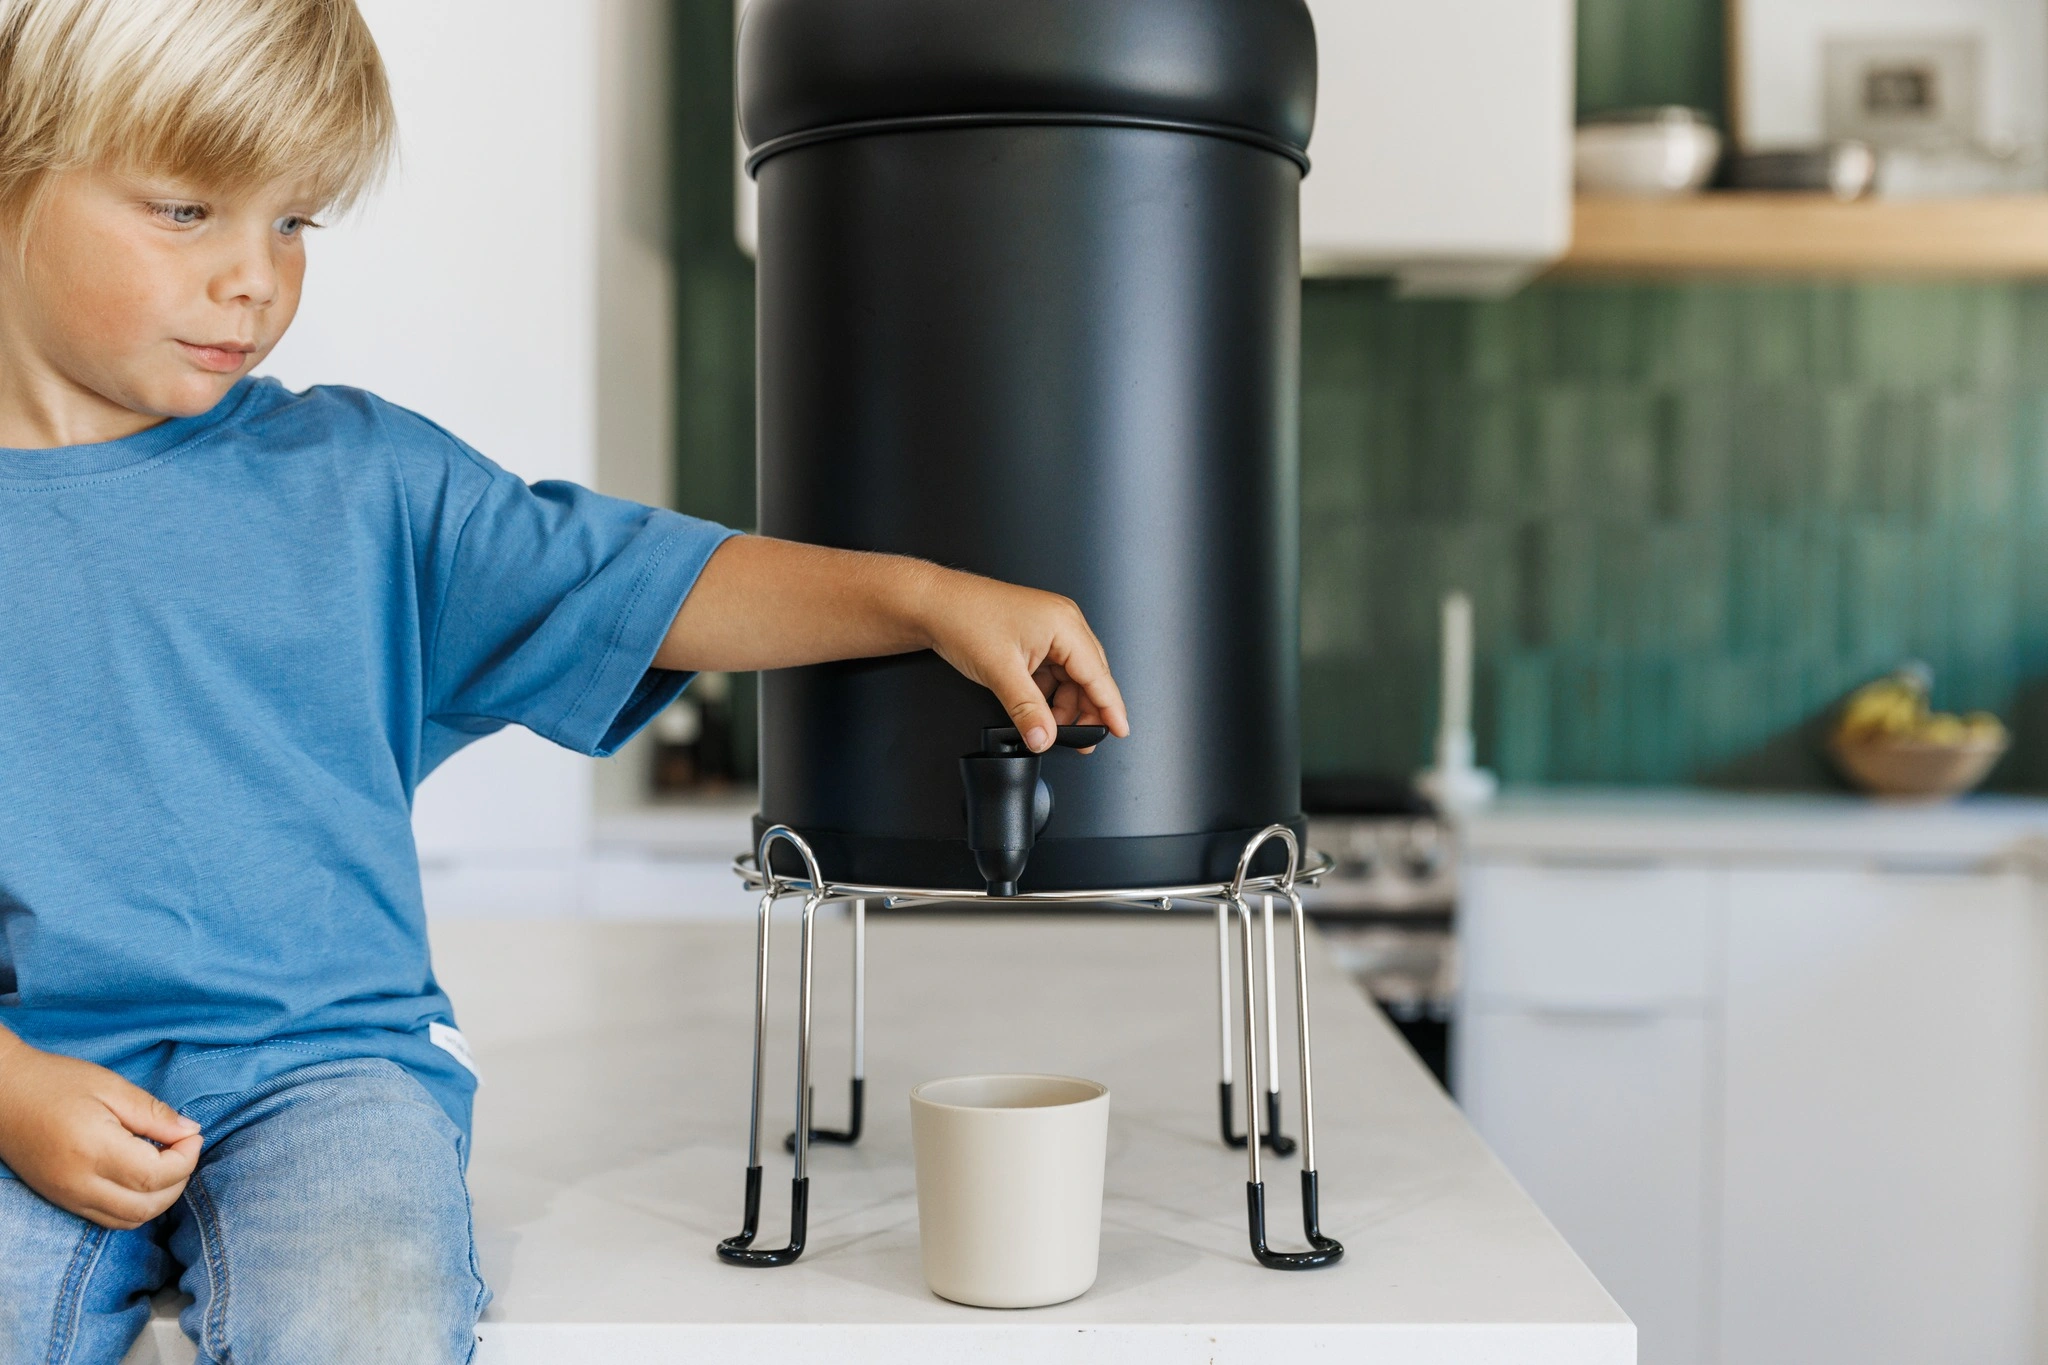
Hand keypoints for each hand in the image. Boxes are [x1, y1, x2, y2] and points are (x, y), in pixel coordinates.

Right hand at [0, 1032, 201, 1228]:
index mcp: (93, 1151)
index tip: (193, 1135)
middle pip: (146, 1207)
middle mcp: (79, 1184)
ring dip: (159, 1199)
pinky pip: (107, 1218)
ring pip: (128, 1220)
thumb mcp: (111, 1087)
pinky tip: (142, 1177)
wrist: (1, 1094)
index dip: (186, 1159)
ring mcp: (67, 1197)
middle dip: (179, 1182)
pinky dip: (135, 1206)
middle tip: (184, 1149)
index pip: (155, 1176)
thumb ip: (153, 1114)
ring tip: (167, 1163)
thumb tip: (190, 1132)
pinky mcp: (61, 1200)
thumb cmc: (55, 1082)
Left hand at [918, 571, 1130, 752]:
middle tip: (1082, 741)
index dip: (1110, 707)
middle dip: (1086, 710)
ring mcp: (1049, 629)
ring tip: (1051, 729)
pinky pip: (1054, 671)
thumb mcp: (1001, 672)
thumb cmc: (965, 618)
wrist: (934, 604)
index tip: (1120, 730)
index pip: (1098, 674)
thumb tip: (1044, 737)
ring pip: (1071, 677)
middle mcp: (1063, 623)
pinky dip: (1049, 694)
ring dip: (1064, 705)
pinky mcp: (1035, 637)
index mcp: (1064, 624)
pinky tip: (1038, 711)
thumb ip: (1027, 710)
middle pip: (1089, 676)